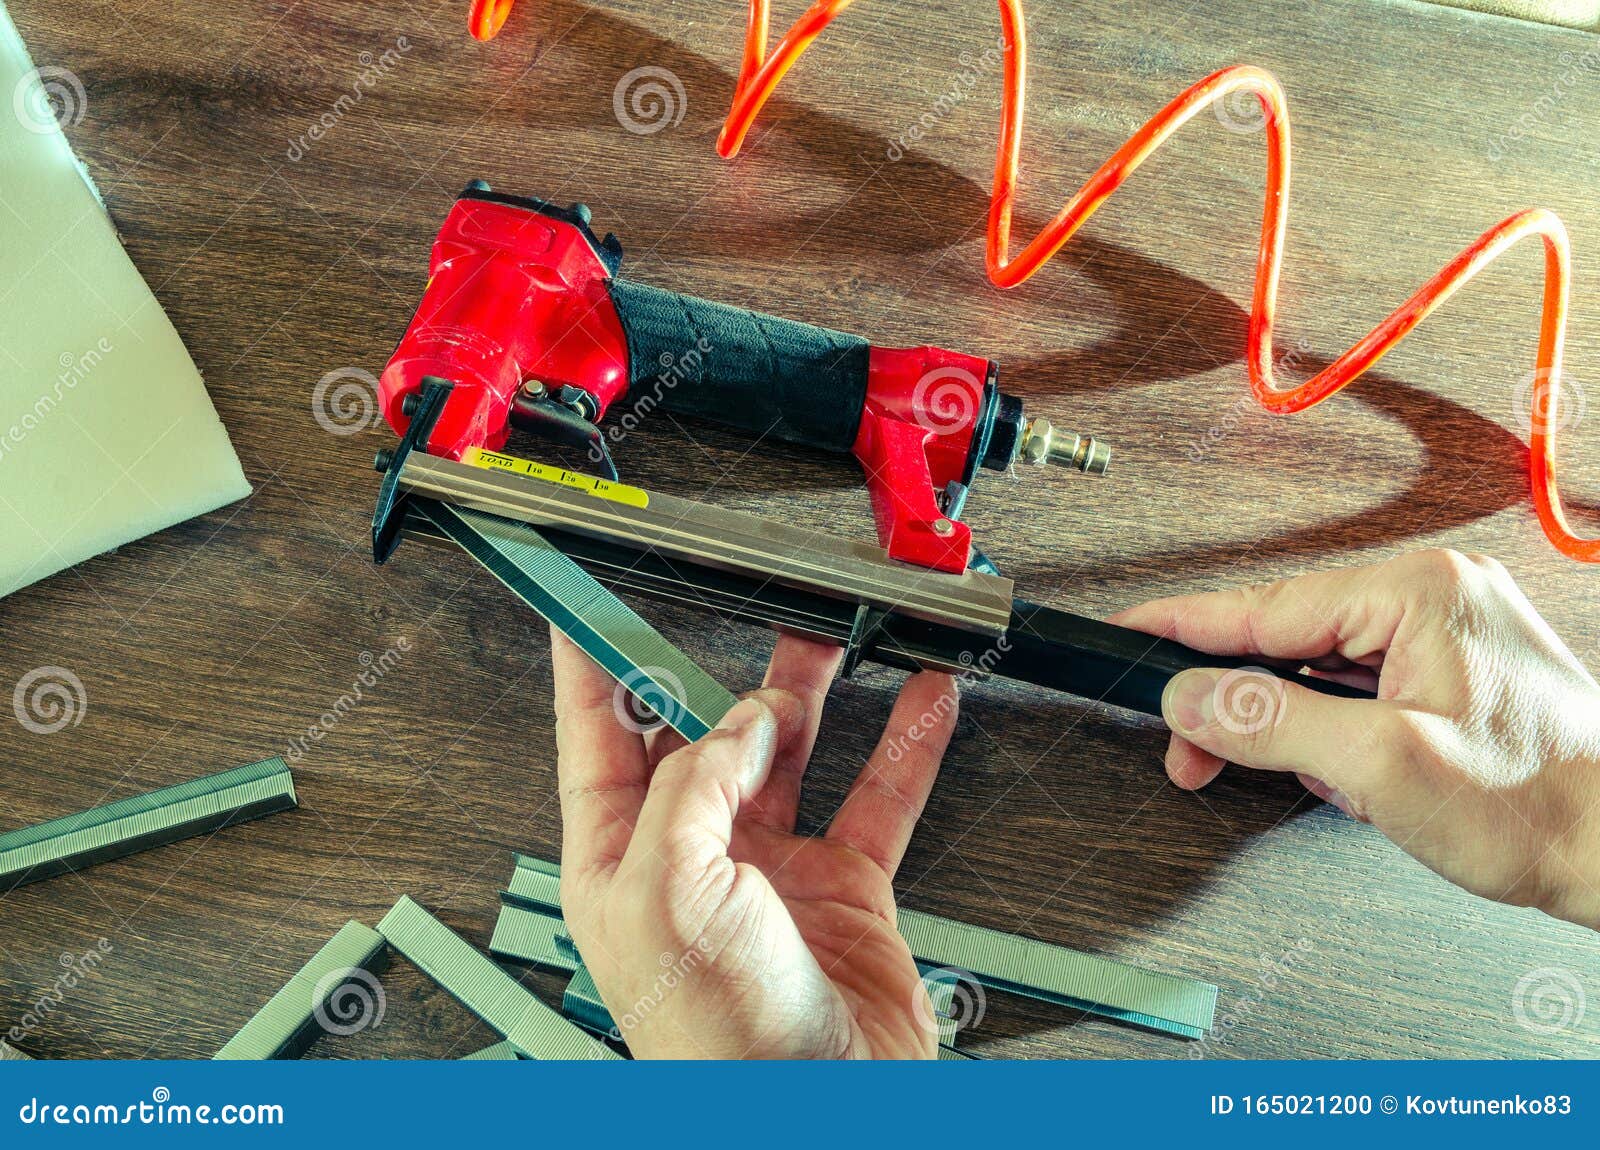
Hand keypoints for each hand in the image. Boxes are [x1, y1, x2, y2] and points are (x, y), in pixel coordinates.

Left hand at [551, 627, 958, 1057]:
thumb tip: (738, 723)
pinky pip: (879, 797)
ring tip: (833, 634)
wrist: (818, 1110)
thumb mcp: (668, 891)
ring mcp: (773, 871)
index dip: (591, 668)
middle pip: (705, 735)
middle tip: (744, 610)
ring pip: (794, 753)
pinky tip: (921, 703)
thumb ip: (694, 786)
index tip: (586, 604)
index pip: (598, 738)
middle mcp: (693, 859)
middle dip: (723, 670)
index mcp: (621, 860)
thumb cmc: (714, 1043)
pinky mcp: (845, 889)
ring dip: (814, 693)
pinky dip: (905, 745)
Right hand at [1112, 549, 1599, 929]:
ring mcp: (1443, 632)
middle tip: (1190, 755)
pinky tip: (1342, 771)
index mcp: (1417, 594)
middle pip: (1284, 638)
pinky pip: (1354, 686)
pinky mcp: (1448, 670)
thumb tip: (1192, 698)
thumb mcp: (1382, 768)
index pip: (1265, 607)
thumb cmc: (1540, 807)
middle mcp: (1432, 597)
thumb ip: (1273, 723)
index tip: (1126, 630)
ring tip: (1297, 779)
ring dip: (1288, 726)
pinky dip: (1330, 731)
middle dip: (1237, 703)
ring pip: (1316, 667)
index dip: (1183, 627)